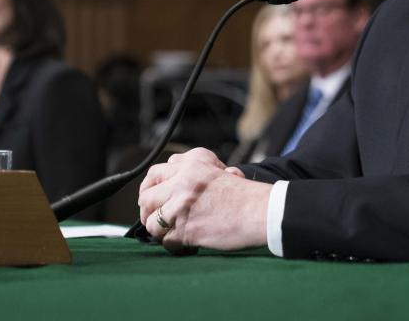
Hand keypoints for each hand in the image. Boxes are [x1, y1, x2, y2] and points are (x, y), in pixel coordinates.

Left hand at [138, 147, 270, 253]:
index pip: (157, 171)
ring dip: (158, 230)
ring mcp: (182, 203)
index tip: (158, 196)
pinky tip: (184, 245)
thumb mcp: (220, 172)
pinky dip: (172, 246)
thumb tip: (173, 188)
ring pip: (150, 220)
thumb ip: (196, 175)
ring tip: (170, 234)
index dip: (154, 186)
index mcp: (194, 162)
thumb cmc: (246, 197)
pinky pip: (165, 240)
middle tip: (154, 217)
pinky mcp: (185, 227)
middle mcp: (184, 179)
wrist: (262, 212)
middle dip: (146, 208)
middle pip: (146, 194)